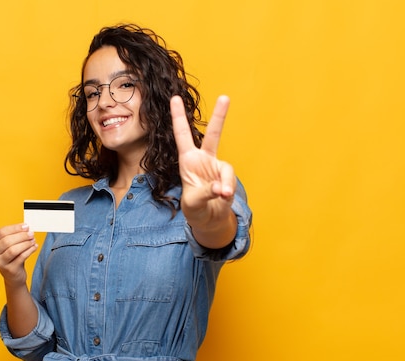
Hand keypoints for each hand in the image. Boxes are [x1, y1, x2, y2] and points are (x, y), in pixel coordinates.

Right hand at [0, 224, 37, 284]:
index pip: (1, 232)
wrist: (13, 275)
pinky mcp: (9, 269)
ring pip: (13, 250)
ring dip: (25, 243)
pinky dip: (29, 251)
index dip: (15, 228)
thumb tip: (26, 227)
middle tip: (31, 234)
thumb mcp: (10, 244)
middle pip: (7, 240)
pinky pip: (21, 257)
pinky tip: (34, 247)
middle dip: (21, 236)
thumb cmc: (12, 256)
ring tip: (33, 241)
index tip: (26, 226)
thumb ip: (15, 235)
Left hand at [170, 95, 235, 228]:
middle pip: (213, 135)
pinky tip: (223, 196)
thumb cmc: (195, 209)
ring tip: (220, 195)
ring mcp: (217, 167)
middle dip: (220, 116)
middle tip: (225, 97)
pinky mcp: (228, 177)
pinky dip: (227, 189)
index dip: (178, 117)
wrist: (209, 219)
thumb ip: (206, 193)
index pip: (182, 135)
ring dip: (225, 182)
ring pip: (227, 167)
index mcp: (187, 160)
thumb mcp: (193, 202)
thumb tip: (222, 188)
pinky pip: (230, 181)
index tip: (174, 98)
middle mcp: (203, 159)